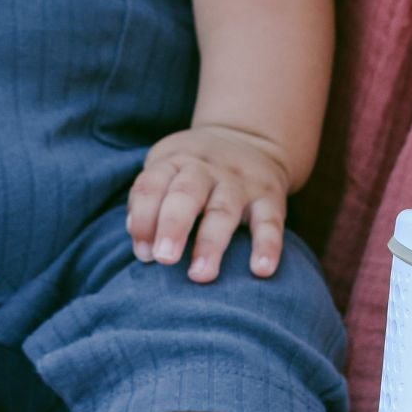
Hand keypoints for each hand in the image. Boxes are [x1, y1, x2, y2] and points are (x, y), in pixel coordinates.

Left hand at [127, 125, 289, 282]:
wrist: (249, 136)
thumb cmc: (194, 169)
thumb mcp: (167, 168)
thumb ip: (149, 202)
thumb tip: (142, 244)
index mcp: (175, 161)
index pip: (152, 185)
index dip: (143, 218)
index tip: (143, 253)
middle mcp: (207, 169)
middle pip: (186, 194)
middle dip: (173, 226)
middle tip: (164, 258)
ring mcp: (240, 182)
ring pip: (224, 210)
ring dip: (211, 243)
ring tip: (200, 274)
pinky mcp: (269, 197)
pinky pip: (270, 222)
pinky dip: (268, 246)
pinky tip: (261, 269)